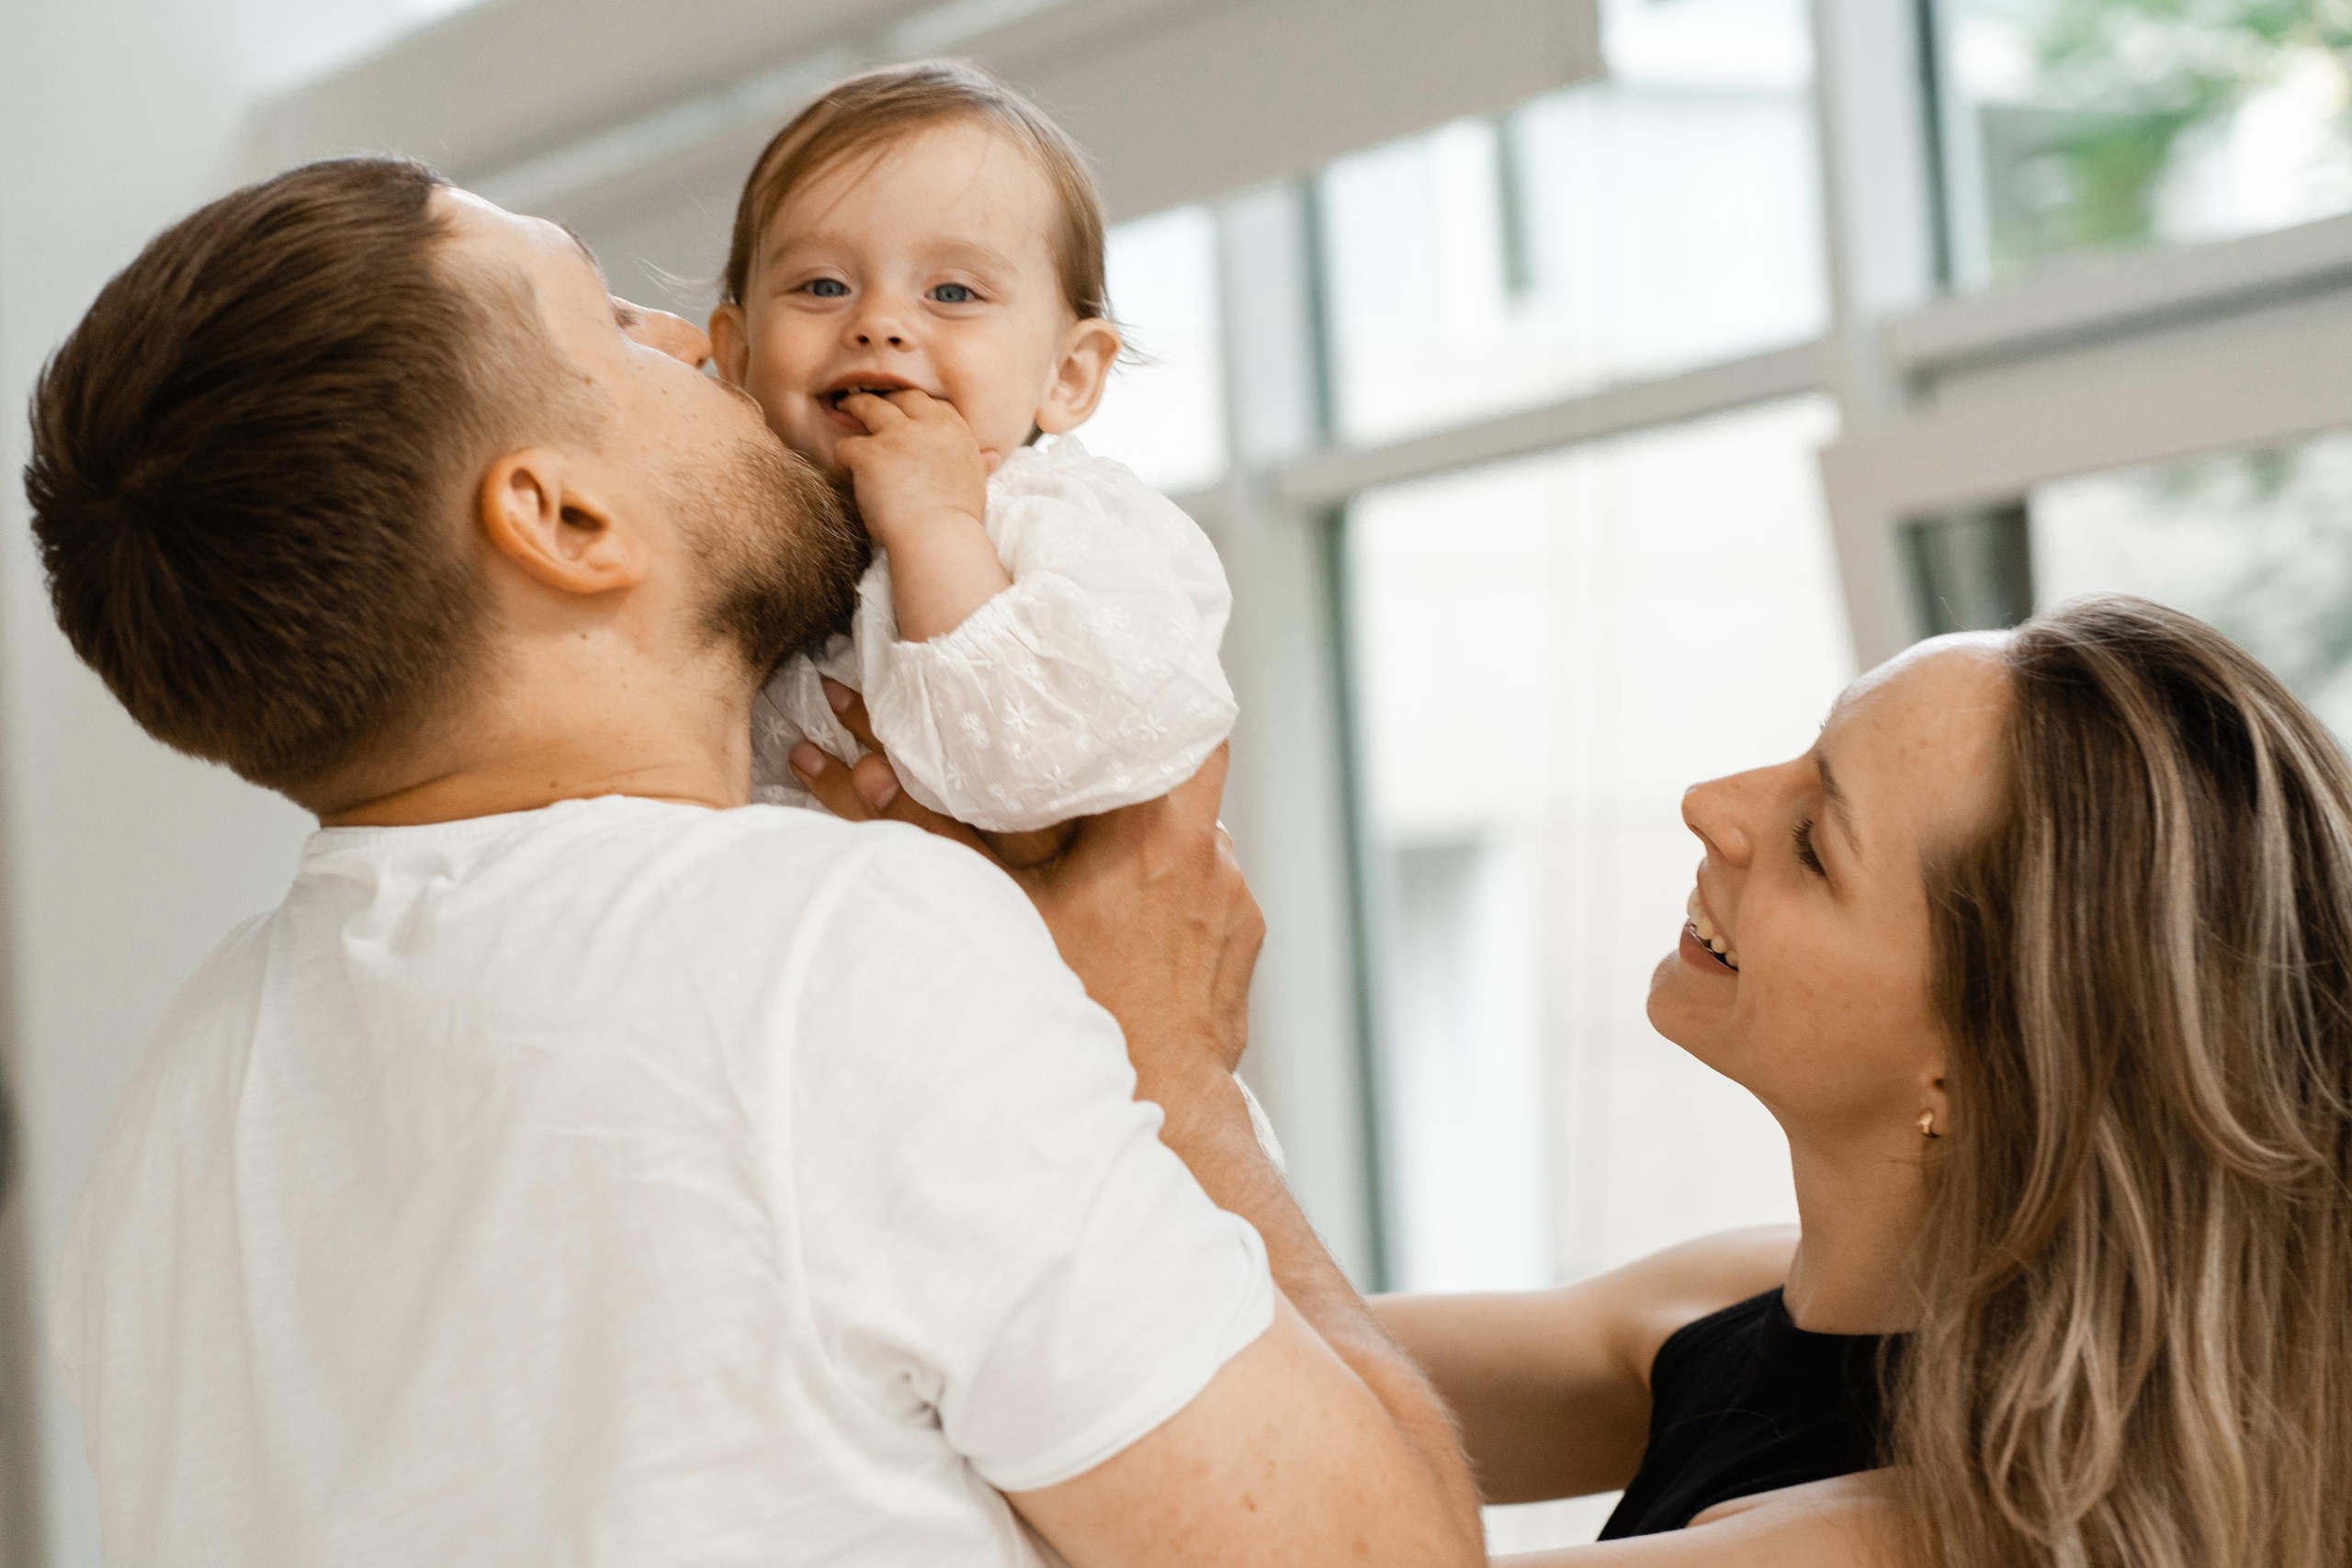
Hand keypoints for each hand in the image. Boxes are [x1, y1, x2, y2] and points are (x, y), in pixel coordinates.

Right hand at [788, 683, 1260, 1098]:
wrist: (1153, 1114)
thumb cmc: (1073, 1020)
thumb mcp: (987, 911)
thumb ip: (921, 829)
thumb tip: (840, 765)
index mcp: (1157, 834)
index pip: (1182, 717)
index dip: (1147, 693)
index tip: (1109, 690)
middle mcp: (1211, 860)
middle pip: (1181, 775)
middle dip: (1132, 773)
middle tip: (1082, 778)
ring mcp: (1236, 904)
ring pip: (1190, 837)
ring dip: (1146, 841)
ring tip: (1095, 861)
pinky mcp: (1243, 943)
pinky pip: (1205, 889)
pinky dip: (1168, 891)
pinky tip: (1125, 920)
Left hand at [834, 389, 997, 551]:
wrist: (937, 536)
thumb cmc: (958, 519)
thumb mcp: (977, 484)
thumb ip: (979, 464)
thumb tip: (993, 457)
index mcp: (955, 433)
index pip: (936, 405)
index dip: (919, 406)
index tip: (909, 412)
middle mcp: (927, 426)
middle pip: (902, 398)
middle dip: (887, 398)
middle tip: (872, 402)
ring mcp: (896, 437)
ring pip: (869, 408)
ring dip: (855, 407)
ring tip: (843, 408)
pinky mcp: (869, 454)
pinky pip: (846, 446)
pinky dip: (842, 458)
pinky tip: (843, 468)